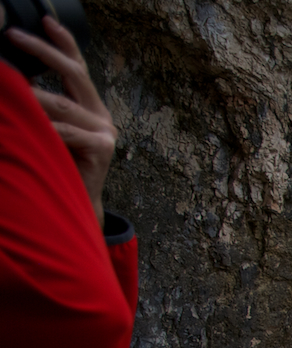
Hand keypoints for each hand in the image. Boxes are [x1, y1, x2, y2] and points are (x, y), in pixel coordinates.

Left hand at [5, 17, 115, 226]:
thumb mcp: (52, 130)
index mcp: (91, 108)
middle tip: (13, 36)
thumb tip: (20, 84)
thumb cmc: (61, 168)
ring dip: (30, 94)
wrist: (78, 207)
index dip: (63, 42)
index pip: (76, 68)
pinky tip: (29, 124)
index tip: (45, 20)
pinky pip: (66, 131)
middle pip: (73, 74)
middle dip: (42, 52)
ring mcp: (105, 132)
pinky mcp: (103, 149)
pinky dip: (45, 127)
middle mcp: (101, 116)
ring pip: (62, 104)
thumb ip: (45, 109)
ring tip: (7, 84)